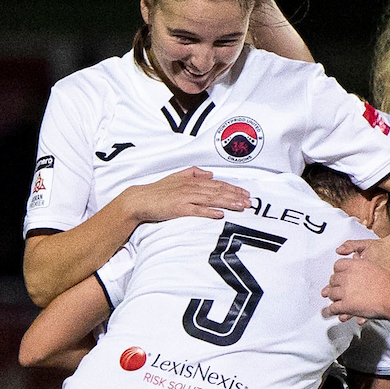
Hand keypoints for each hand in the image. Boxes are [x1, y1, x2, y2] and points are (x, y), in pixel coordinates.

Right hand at [126, 167, 250, 222]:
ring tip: (241, 207)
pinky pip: (197, 210)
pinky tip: (220, 214)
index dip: (233, 188)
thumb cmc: (158, 191)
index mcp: (192, 181)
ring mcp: (185, 198)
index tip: (246, 194)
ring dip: (228, 203)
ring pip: (211, 199)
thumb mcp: (177, 177)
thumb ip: (194, 173)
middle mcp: (190, 188)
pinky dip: (209, 212)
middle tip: (250, 202)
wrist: (139, 199)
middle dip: (236, 196)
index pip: (217, 184)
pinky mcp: (178, 208)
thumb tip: (209, 174)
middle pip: (218, 191)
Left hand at [324, 251, 389, 322]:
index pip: (338, 265)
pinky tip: (333, 311)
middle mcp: (347, 277)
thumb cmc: (389, 282)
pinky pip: (334, 308)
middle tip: (336, 287)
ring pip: (331, 294)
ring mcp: (346, 292)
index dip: (338, 271)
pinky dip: (332, 310)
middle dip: (335, 285)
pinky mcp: (347, 305)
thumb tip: (342, 249)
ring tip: (335, 299)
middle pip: (333, 280)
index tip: (339, 274)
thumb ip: (355, 251)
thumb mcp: (373, 260)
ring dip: (333, 297)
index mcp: (354, 265)